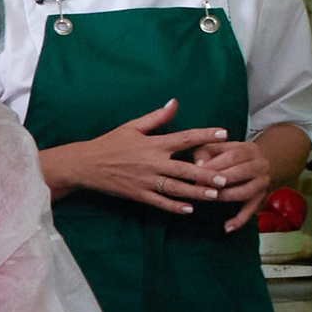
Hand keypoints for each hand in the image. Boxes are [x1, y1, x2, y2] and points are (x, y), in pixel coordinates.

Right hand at [41, 100, 228, 213]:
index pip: (185, 138)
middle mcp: (153, 163)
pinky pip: (160, 202)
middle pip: (185, 169)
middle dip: (206, 175)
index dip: (205, 136)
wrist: (86, 164)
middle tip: (225, 178)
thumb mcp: (132, 126)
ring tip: (214, 196)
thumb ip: (157, 117)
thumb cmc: (110, 143)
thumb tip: (175, 102)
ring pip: (176, 189)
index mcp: (154, 144)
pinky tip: (189, 209)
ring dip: (196, 193)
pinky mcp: (138, 194)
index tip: (224, 134)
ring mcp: (146, 181)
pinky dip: (175, 206)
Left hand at [190, 136, 274, 231]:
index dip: (214, 165)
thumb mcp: (220, 148)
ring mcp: (263, 182)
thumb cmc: (231, 155)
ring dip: (227, 196)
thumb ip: (206, 151)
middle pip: (240, 172)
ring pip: (246, 191)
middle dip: (218, 181)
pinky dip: (240, 220)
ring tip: (211, 198)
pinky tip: (227, 227)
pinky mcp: (261, 198)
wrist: (262, 162)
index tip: (197, 172)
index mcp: (249, 149)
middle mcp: (260, 165)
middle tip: (201, 187)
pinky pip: (251, 210)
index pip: (232, 156)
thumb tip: (199, 165)